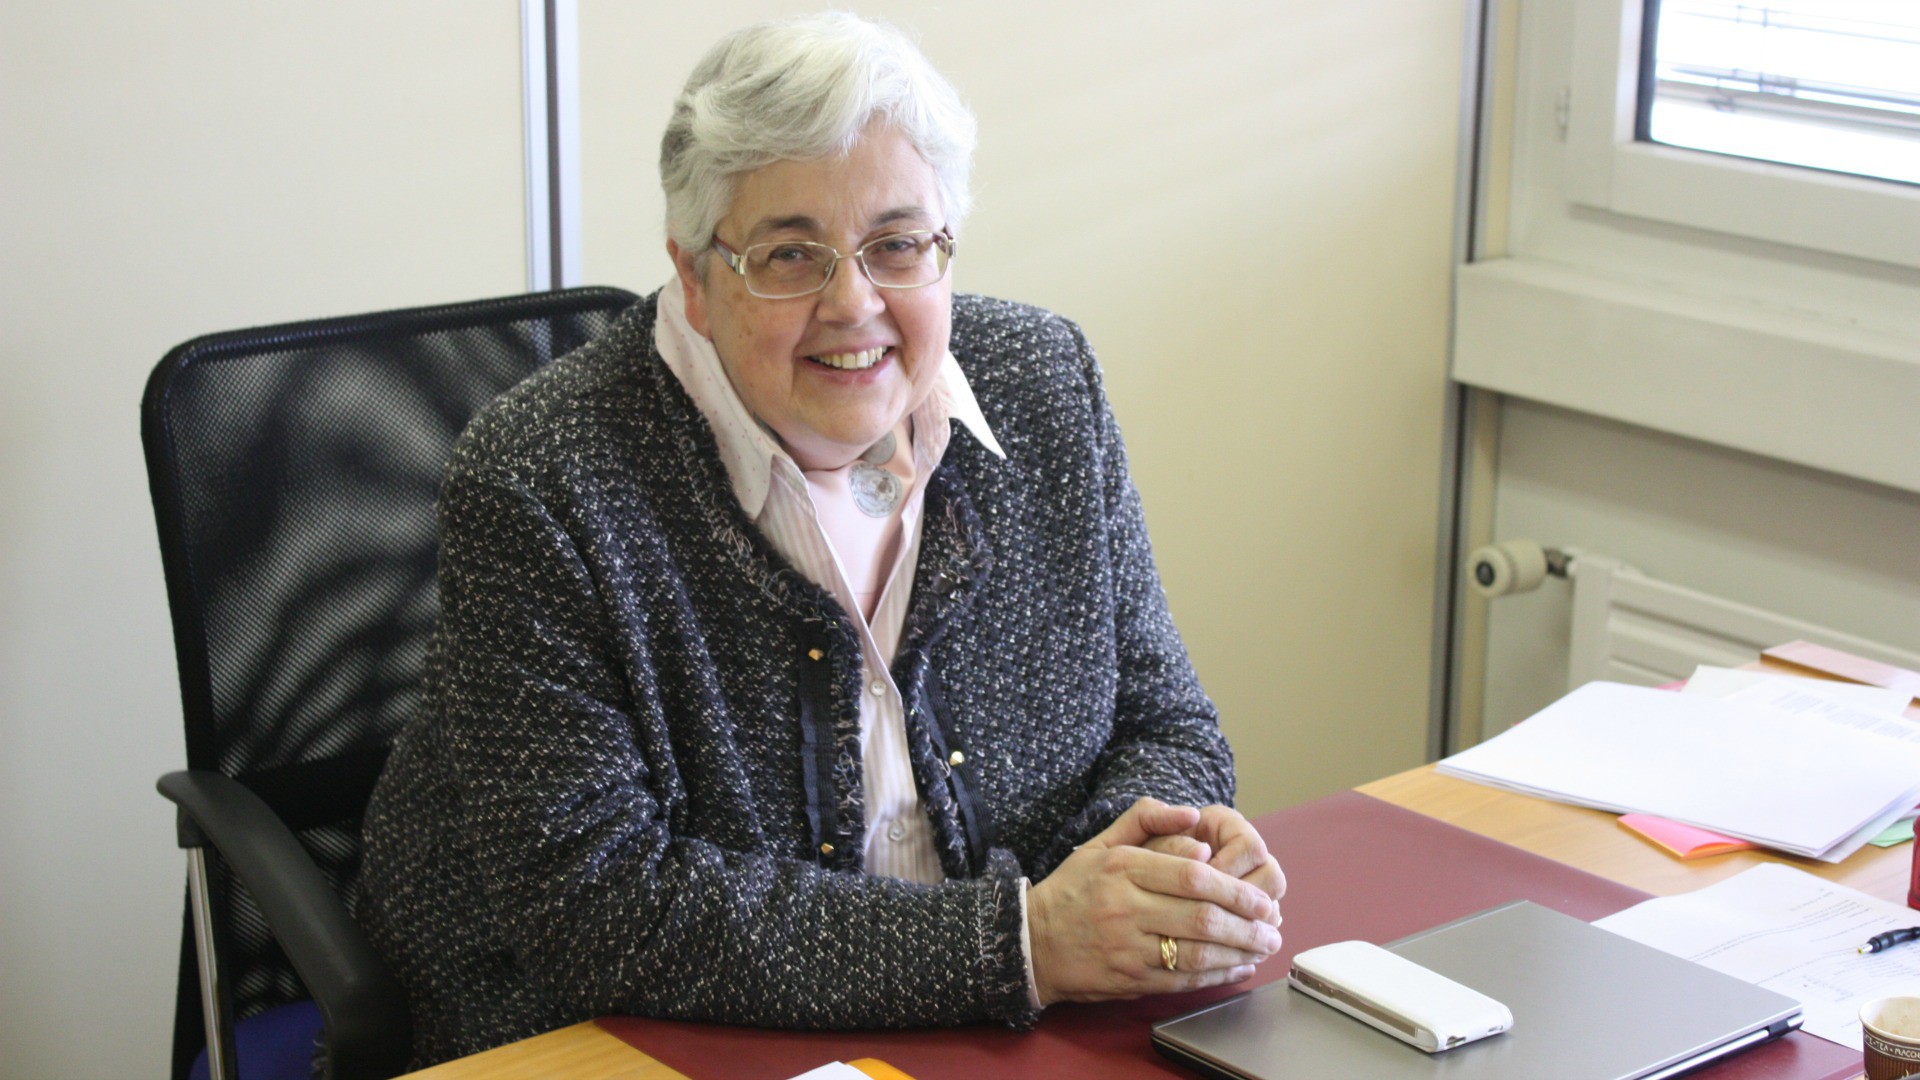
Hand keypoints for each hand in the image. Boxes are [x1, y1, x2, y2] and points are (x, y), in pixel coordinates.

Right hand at [1029, 798, 1282, 1005]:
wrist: (1030, 941)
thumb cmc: (1073, 889)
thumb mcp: (1100, 843)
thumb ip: (1144, 818)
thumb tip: (1191, 813)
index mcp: (1122, 868)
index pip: (1191, 877)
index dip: (1234, 889)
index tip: (1260, 898)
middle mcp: (1125, 907)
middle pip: (1200, 917)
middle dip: (1246, 924)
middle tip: (1272, 925)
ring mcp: (1127, 946)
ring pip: (1195, 952)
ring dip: (1238, 952)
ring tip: (1263, 947)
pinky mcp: (1128, 977)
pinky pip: (1181, 978)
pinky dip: (1215, 975)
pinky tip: (1236, 968)